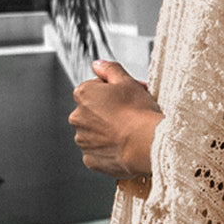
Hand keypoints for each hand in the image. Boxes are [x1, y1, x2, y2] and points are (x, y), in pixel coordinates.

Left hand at [69, 60, 162, 179]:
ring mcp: (83, 140)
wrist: (146, 144)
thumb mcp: (127, 81)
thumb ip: (109, 69)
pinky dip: (108, 148)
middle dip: (108, 110)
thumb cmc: (138, 112)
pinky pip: (98, 151)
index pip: (95, 88)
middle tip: (131, 112)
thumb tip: (98, 64)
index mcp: (83, 94)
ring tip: (129, 130)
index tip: (127, 95)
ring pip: (95, 131)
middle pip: (93, 110)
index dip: (113, 90)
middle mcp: (77, 117)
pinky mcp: (91, 159)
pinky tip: (124, 145)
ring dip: (107, 130)